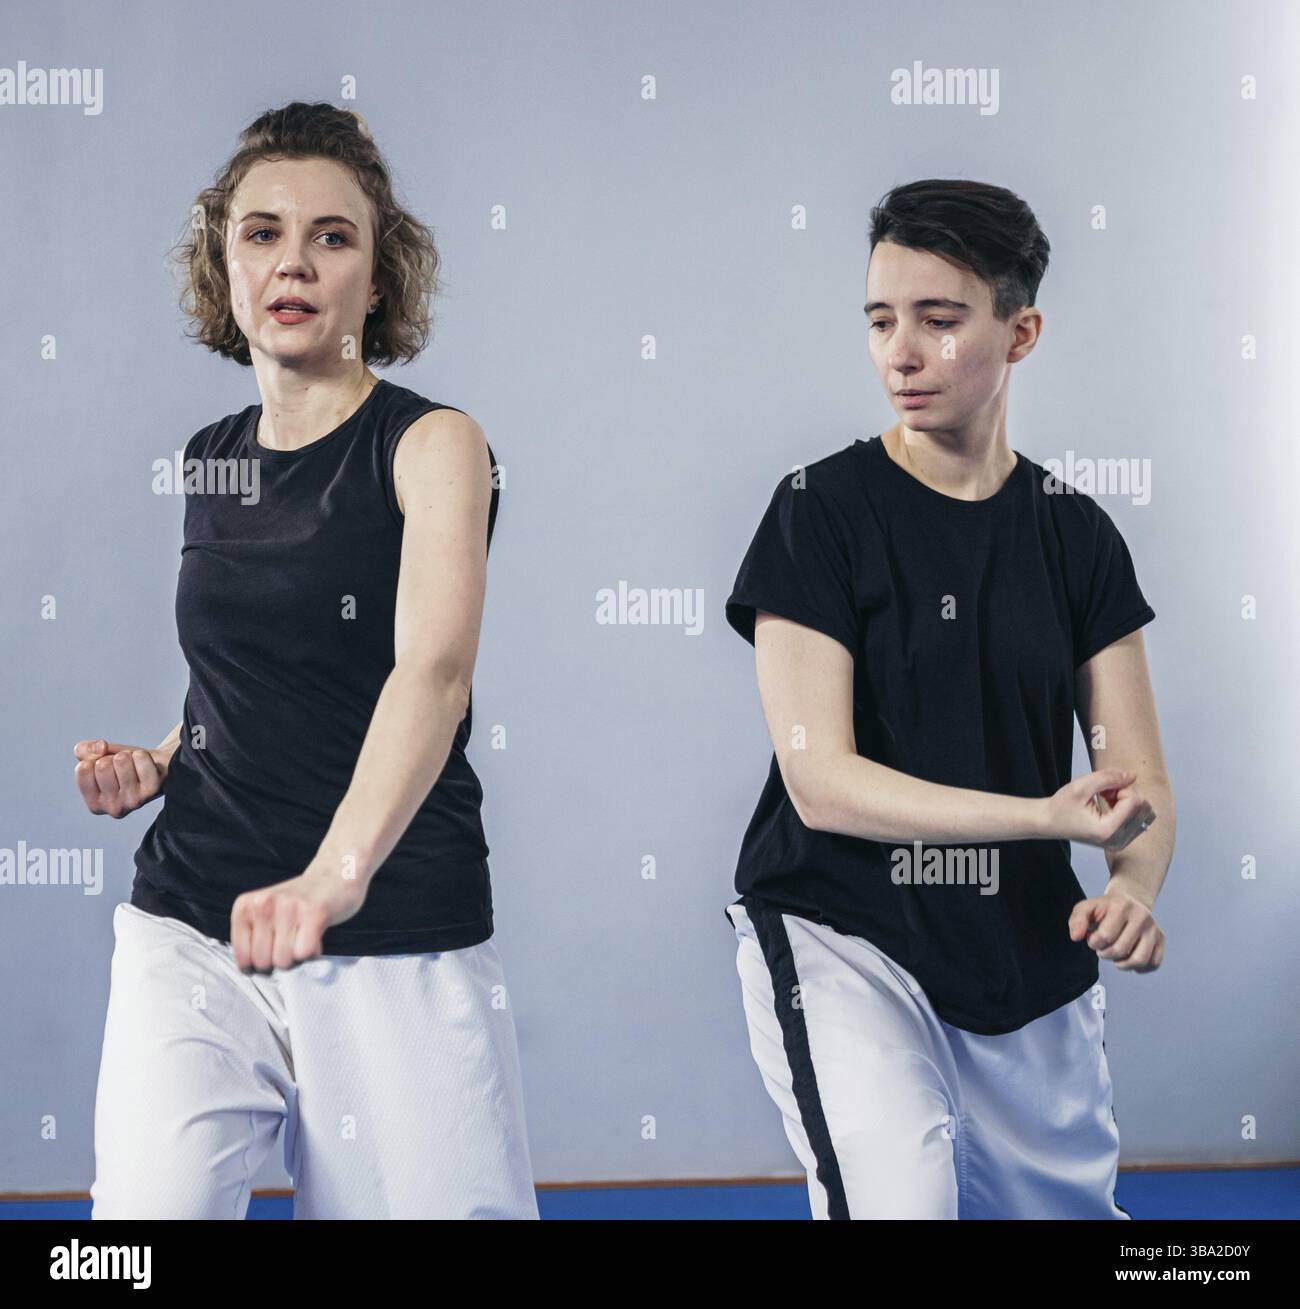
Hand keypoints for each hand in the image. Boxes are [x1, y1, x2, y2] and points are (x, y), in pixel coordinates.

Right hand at [73, 739, 169, 817]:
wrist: (156, 767)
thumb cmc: (122, 766)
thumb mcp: (96, 758)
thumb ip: (84, 750)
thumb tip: (100, 747)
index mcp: (95, 804)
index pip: (83, 768)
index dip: (94, 760)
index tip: (107, 768)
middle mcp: (114, 808)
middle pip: (102, 765)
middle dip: (112, 758)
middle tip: (124, 767)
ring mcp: (134, 801)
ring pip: (121, 760)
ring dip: (128, 755)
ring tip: (135, 766)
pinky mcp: (152, 789)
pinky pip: (140, 758)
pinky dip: (142, 754)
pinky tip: (147, 765)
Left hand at [230, 862, 368, 971]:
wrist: (336, 875)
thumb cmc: (299, 903)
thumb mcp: (264, 914)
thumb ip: (251, 939)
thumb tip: (252, 971)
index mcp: (244, 906)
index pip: (243, 960)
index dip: (260, 966)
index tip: (273, 953)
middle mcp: (263, 904)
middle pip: (263, 964)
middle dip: (280, 962)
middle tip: (292, 943)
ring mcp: (288, 907)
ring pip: (284, 961)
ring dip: (298, 957)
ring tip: (304, 936)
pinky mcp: (314, 912)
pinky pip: (305, 953)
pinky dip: (314, 952)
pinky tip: (316, 936)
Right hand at [1042, 768, 1155, 849]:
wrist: (1049, 823)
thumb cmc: (1061, 806)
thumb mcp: (1080, 786)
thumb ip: (1108, 777)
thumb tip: (1133, 775)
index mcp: (1107, 831)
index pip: (1135, 801)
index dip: (1122, 787)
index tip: (1104, 787)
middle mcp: (1118, 841)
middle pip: (1145, 808)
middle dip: (1128, 793)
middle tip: (1106, 792)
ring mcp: (1121, 843)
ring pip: (1146, 814)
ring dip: (1130, 800)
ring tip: (1109, 799)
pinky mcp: (1122, 841)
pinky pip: (1141, 820)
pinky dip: (1130, 808)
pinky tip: (1111, 806)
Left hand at [1069, 885, 1165, 971]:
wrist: (1129, 901)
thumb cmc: (1105, 908)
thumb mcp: (1086, 908)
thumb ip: (1077, 920)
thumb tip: (1076, 937)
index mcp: (1122, 907)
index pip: (1105, 936)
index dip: (1094, 943)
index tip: (1093, 938)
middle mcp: (1141, 917)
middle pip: (1121, 950)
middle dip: (1105, 954)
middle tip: (1102, 948)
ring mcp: (1153, 929)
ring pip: (1139, 960)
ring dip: (1122, 964)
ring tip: (1115, 956)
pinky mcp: (1161, 940)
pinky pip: (1153, 963)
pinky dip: (1139, 967)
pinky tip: (1128, 958)